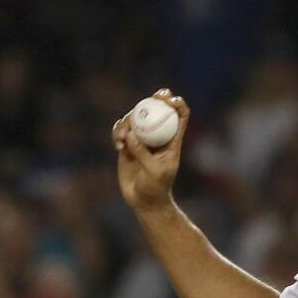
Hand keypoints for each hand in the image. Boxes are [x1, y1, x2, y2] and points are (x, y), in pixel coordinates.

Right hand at [112, 89, 189, 211]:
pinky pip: (121, 130)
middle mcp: (158, 137)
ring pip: (136, 118)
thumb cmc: (155, 188)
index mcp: (172, 141)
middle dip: (154, 99)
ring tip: (122, 138)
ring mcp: (142, 140)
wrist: (143, 200)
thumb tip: (130, 134)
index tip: (169, 99)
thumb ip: (143, 153)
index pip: (180, 116)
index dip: (177, 104)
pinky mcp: (127, 145)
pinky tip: (118, 144)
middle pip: (157, 110)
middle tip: (152, 97)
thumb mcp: (154, 172)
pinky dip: (117, 132)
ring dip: (128, 121)